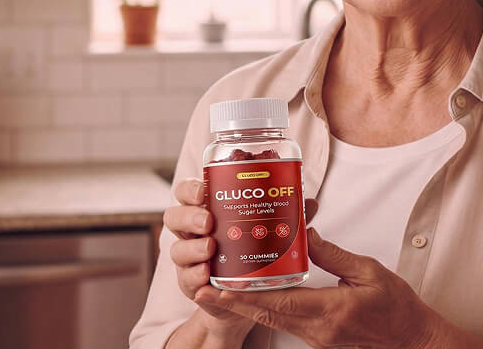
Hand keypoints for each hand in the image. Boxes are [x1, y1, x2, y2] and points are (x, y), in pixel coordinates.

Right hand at [163, 178, 318, 337]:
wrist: (239, 293)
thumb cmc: (248, 251)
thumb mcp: (265, 229)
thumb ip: (284, 215)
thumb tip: (310, 202)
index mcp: (205, 210)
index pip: (186, 192)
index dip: (190, 189)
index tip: (205, 191)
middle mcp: (191, 232)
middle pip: (173, 216)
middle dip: (189, 217)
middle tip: (209, 221)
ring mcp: (188, 258)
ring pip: (176, 249)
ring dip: (193, 248)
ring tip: (211, 248)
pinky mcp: (190, 283)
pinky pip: (185, 278)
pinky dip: (194, 275)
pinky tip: (207, 274)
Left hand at [194, 228, 440, 348]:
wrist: (412, 340)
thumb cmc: (396, 306)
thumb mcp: (368, 271)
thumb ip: (332, 253)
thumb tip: (303, 233)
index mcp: (330, 310)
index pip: (278, 304)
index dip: (245, 296)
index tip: (218, 287)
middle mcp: (317, 328)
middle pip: (265, 315)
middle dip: (231, 303)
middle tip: (202, 287)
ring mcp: (316, 336)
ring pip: (271, 320)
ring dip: (245, 306)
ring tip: (218, 287)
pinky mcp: (318, 337)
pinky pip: (284, 321)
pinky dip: (264, 308)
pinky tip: (252, 294)